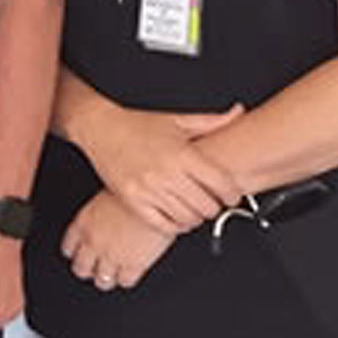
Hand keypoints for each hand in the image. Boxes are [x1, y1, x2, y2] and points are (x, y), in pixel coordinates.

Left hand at [62, 188, 175, 291]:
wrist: (154, 194)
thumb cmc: (132, 191)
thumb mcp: (104, 200)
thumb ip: (96, 218)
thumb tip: (99, 227)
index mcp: (83, 223)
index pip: (68, 248)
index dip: (75, 254)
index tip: (79, 255)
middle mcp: (94, 242)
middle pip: (81, 269)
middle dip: (88, 270)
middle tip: (95, 268)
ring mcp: (112, 255)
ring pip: (102, 281)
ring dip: (107, 278)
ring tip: (113, 274)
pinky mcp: (133, 264)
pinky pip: (125, 282)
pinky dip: (127, 279)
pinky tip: (130, 271)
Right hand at [79, 101, 244, 231]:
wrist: (98, 126)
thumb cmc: (136, 124)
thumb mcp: (176, 120)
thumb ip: (212, 121)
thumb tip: (238, 112)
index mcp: (181, 153)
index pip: (221, 184)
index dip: (232, 194)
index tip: (230, 196)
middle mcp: (166, 173)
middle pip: (207, 206)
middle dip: (214, 207)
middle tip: (212, 203)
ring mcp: (148, 189)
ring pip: (187, 218)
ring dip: (196, 218)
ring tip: (194, 209)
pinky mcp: (132, 200)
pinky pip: (163, 224)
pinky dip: (175, 225)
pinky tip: (176, 217)